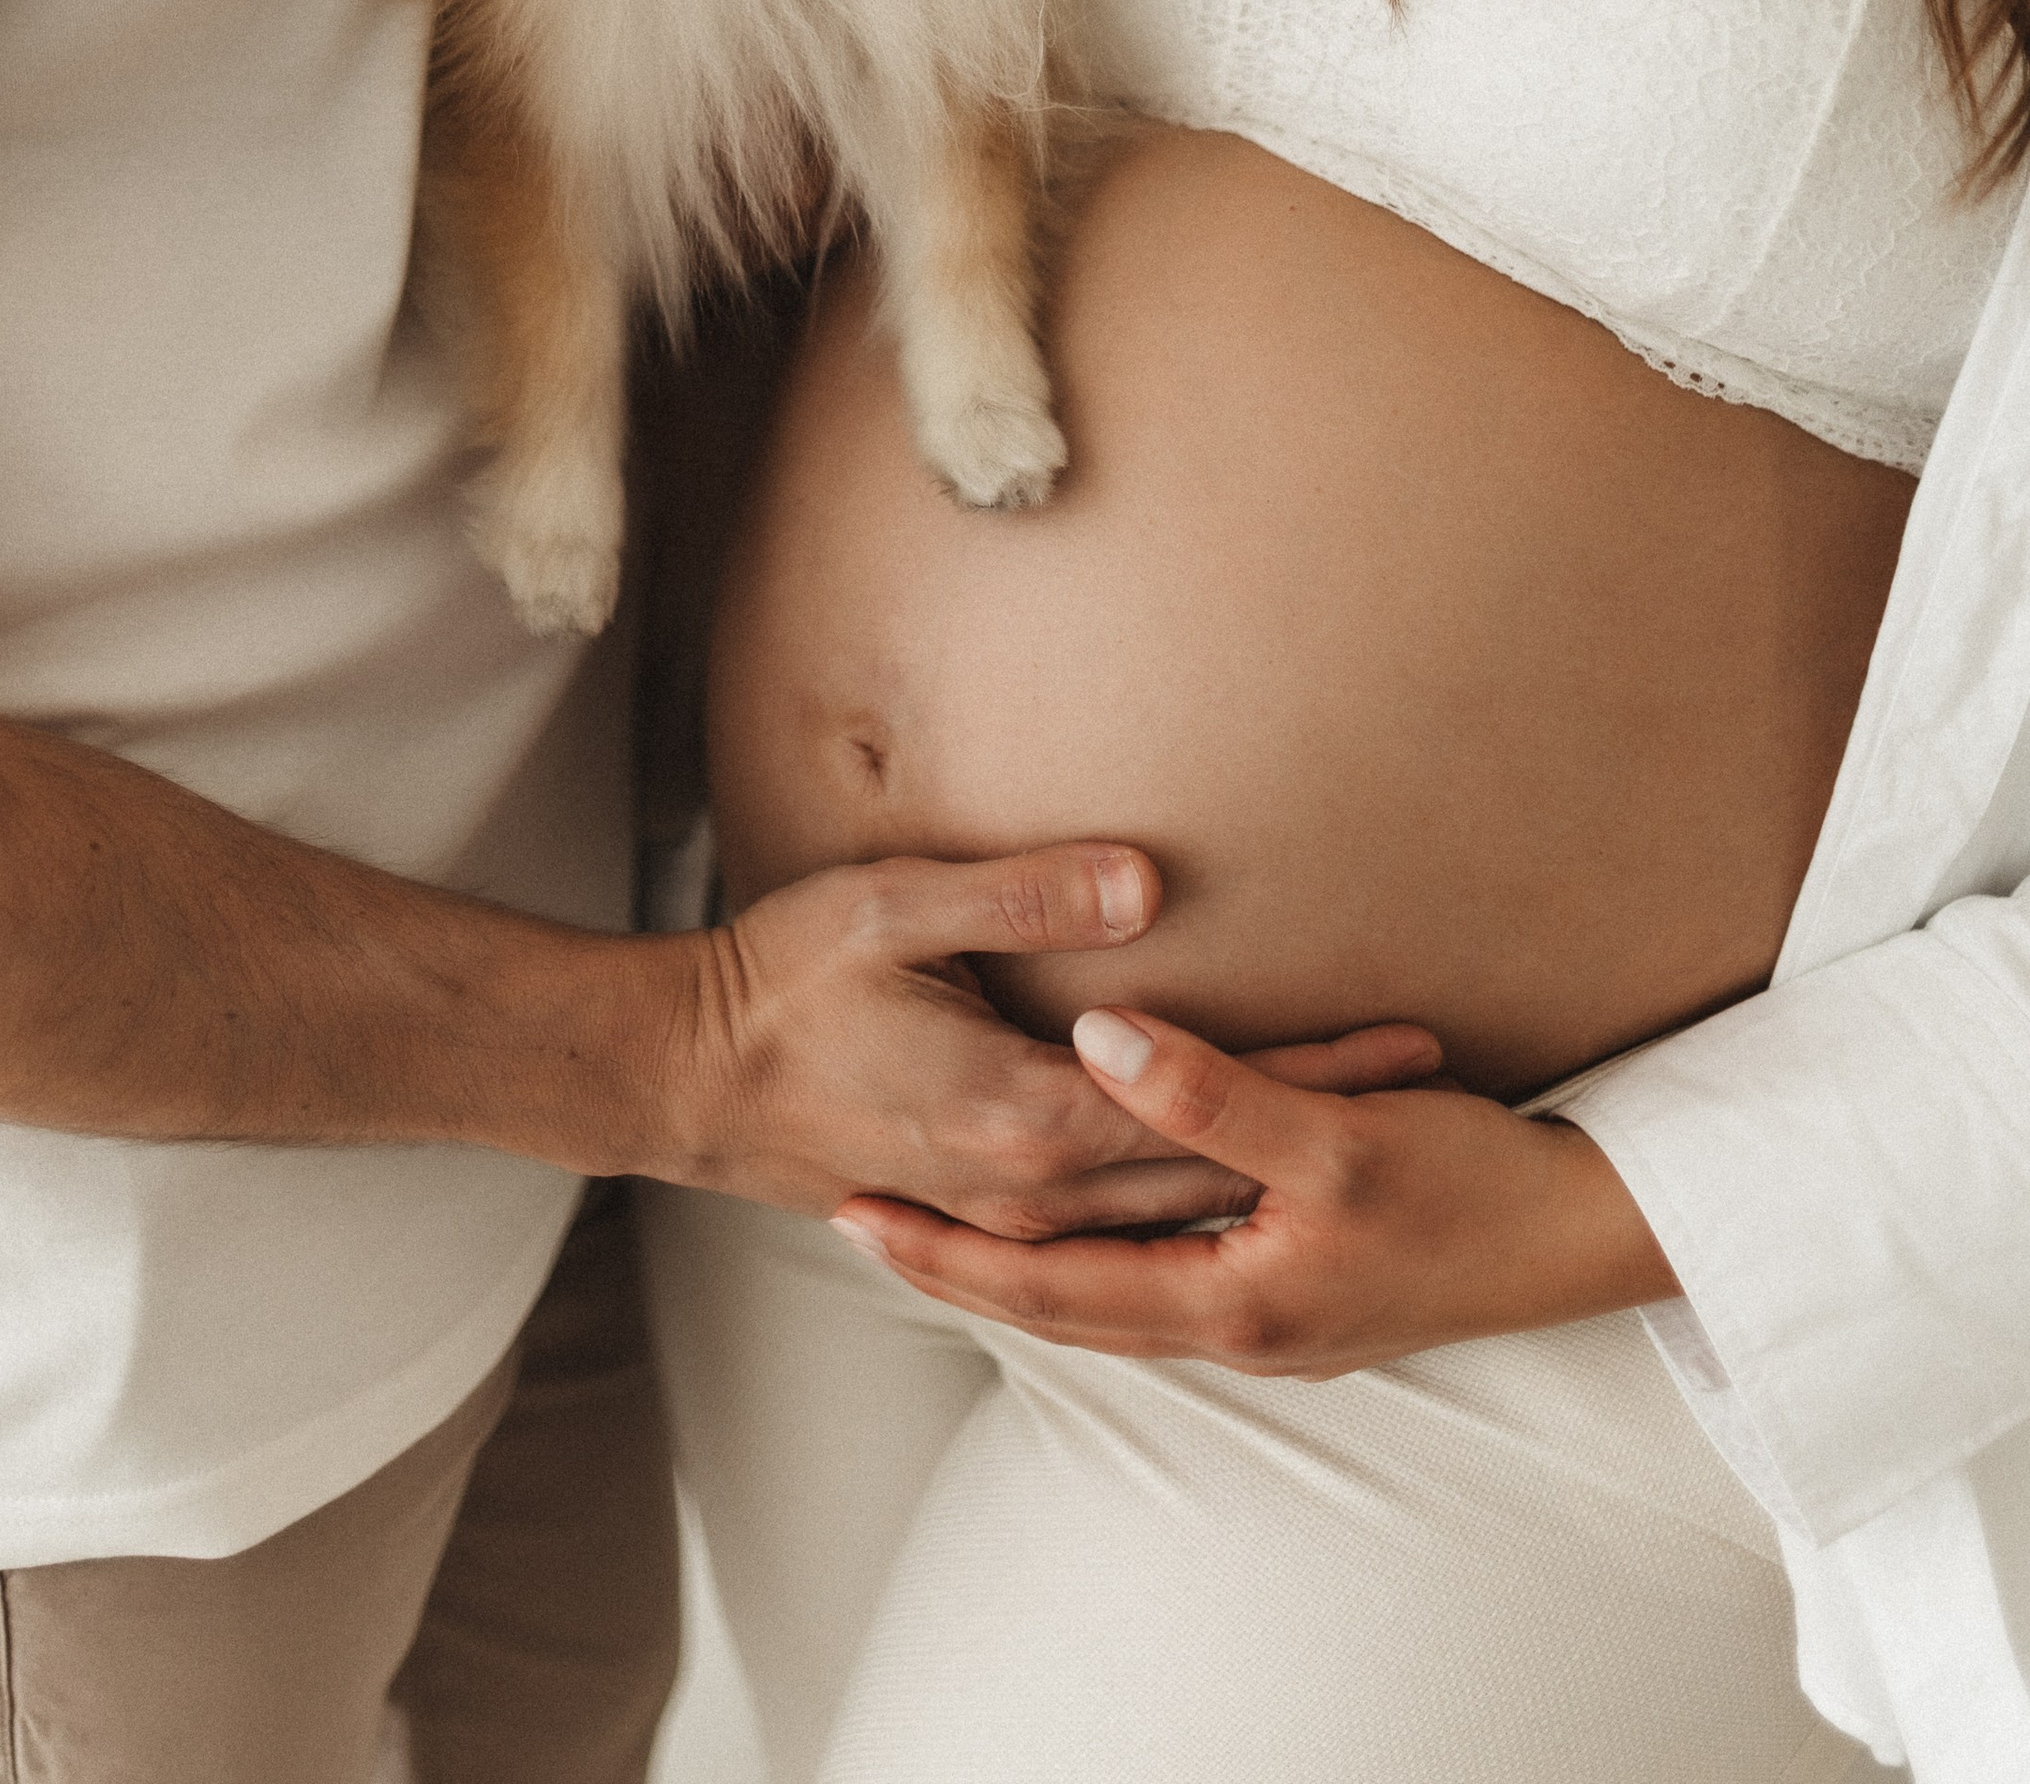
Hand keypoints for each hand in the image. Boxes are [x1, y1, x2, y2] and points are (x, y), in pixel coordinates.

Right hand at [667, 852, 1440, 1236]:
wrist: (683, 1078)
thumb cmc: (779, 979)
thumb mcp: (893, 905)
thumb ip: (1024, 897)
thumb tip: (1146, 884)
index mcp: (1021, 1119)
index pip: (1208, 1102)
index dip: (1313, 1070)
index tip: (1407, 1040)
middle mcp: (1029, 1190)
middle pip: (1212, 1172)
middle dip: (1322, 1127)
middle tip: (1434, 1091)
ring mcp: (1006, 1216)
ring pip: (1172, 1214)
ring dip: (1271, 1172)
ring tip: (1367, 1136)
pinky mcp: (985, 1217)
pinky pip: (1121, 1232)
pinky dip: (1198, 1209)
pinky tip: (1239, 1193)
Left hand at [832, 1003, 1676, 1368]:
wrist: (1582, 1239)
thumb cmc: (1472, 1186)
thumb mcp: (1341, 1135)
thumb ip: (1213, 1092)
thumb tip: (1095, 1040)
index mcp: (1231, 1300)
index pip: (1050, 1286)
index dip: (949, 1252)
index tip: (855, 1213)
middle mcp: (1237, 1328)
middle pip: (1062, 1306)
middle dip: (958, 1265)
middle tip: (857, 1219)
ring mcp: (1269, 1320)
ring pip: (1108, 1300)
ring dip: (1020, 1263)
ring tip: (936, 1221)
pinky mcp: (1298, 1291)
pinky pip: (1159, 1283)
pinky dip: (1094, 1257)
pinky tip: (1077, 1223)